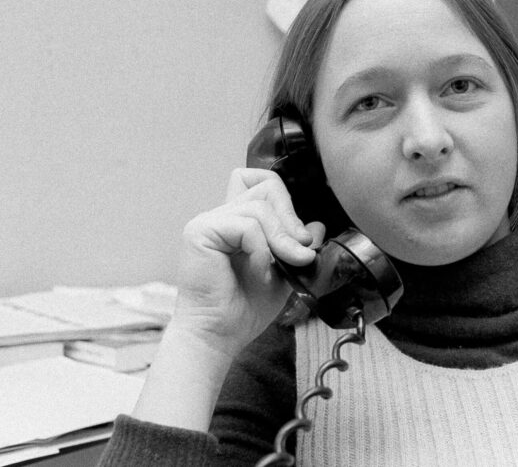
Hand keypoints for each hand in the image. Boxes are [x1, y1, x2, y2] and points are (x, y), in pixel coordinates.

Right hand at [171, 168, 325, 356]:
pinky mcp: (200, 232)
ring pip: (260, 206)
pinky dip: (261, 249)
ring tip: (283, 265)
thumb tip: (316, 225)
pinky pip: (247, 225)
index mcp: (236, 221)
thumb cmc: (243, 309)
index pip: (261, 182)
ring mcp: (208, 222)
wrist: (220, 336)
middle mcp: (220, 215)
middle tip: (301, 250)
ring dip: (281, 238)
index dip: (285, 201)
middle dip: (290, 217)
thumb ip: (296, 246)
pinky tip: (259, 271)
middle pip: (265, 186)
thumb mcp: (283, 272)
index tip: (300, 236)